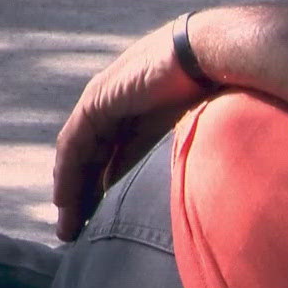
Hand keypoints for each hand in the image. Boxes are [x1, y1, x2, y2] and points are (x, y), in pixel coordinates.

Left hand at [52, 16, 211, 240]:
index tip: (104, 220)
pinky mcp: (97, 102)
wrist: (215, 55)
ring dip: (71, 191)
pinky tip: (64, 201)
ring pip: (78, 155)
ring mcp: (104, 100)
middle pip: (94, 157)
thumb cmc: (223, 88)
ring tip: (68, 227)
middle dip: (85, 195)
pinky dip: (68, 174)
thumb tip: (189, 191)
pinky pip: (74, 146)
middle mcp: (118, 104)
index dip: (108, 187)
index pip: (117, 154)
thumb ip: (181, 153)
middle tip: (79, 232)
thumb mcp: (196, 129)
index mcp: (143, 109)